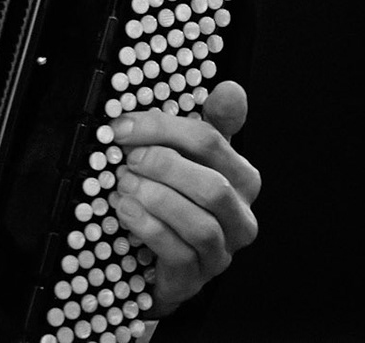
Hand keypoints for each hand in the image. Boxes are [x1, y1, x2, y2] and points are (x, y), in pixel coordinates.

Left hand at [108, 80, 260, 315]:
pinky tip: (125, 210)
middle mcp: (240, 215)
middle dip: (163, 167)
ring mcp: (223, 249)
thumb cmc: (176, 197)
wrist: (159, 256)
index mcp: (241, 178)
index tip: (123, 126)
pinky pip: (180, 252)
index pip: (210, 141)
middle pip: (213, 185)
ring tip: (123, 185)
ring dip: (156, 199)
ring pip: (202, 224)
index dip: (162, 128)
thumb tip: (230, 89)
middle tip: (127, 159)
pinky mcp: (198, 276)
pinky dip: (148, 227)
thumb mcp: (188, 157)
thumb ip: (208, 123)